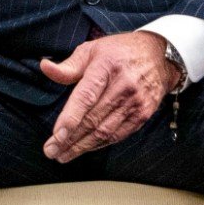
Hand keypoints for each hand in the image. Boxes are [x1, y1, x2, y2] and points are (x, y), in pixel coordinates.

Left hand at [38, 30, 182, 162]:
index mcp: (106, 67)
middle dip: (70, 139)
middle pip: (93, 119)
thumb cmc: (118, 52)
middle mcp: (123, 86)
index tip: (56, 136)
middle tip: (51, 151)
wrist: (159, 57)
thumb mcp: (91, 50)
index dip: (70, 119)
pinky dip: (100, 144)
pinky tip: (85, 148)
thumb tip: (44, 67)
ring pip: (105, 131)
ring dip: (82, 146)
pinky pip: (119, 134)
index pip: (86, 97)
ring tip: (63, 155)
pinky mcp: (143, 114)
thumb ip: (69, 65)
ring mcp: (136, 102)